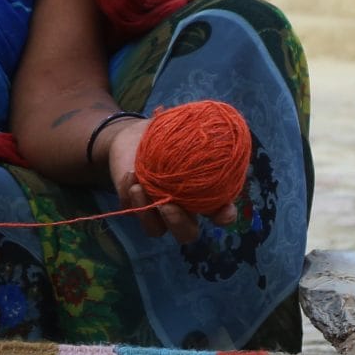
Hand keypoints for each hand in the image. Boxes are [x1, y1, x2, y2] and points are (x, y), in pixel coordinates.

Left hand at [101, 116, 236, 244]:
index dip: (225, 216)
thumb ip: (195, 129)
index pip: (220, 214)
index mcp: (202, 194)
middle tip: (168, 205)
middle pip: (187, 234)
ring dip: (147, 212)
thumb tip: (211, 121)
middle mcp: (182, 209)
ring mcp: (156, 211)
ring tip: (139, 187)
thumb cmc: (165, 135)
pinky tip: (131, 174)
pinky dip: (130, 195)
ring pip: (156, 230)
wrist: (132, 138)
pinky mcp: (134, 207)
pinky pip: (132, 210)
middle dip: (179, 224)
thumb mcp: (180, 128)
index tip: (223, 211)